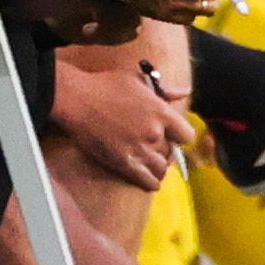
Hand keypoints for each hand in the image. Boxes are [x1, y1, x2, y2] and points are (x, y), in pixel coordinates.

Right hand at [50, 56, 194, 188]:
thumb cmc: (107, 86)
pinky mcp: (123, 163)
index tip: (174, 135)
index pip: (187, 135)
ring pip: (161, 168)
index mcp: (161, 112)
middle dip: (166, 150)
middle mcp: (154, 133)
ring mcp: (139, 150)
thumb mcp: (139, 81)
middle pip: (171, 152)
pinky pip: (146, 181)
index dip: (181, 136)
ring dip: (158, 167)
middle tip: (156, 147)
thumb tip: (185, 91)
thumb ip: (166, 90)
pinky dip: (151, 183)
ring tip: (152, 164)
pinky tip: (151, 182)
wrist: (78, 100)